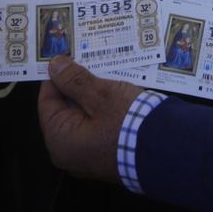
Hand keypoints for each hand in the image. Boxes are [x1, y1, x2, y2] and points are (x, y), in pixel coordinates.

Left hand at [38, 55, 142, 181]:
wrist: (165, 152)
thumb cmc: (127, 122)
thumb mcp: (100, 95)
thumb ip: (74, 79)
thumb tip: (54, 65)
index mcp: (59, 140)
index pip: (47, 99)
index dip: (56, 75)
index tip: (67, 55)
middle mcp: (68, 152)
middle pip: (65, 108)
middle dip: (76, 84)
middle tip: (88, 58)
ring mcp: (87, 156)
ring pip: (83, 116)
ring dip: (92, 95)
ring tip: (105, 71)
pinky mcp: (105, 155)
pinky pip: (96, 127)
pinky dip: (103, 110)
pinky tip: (116, 92)